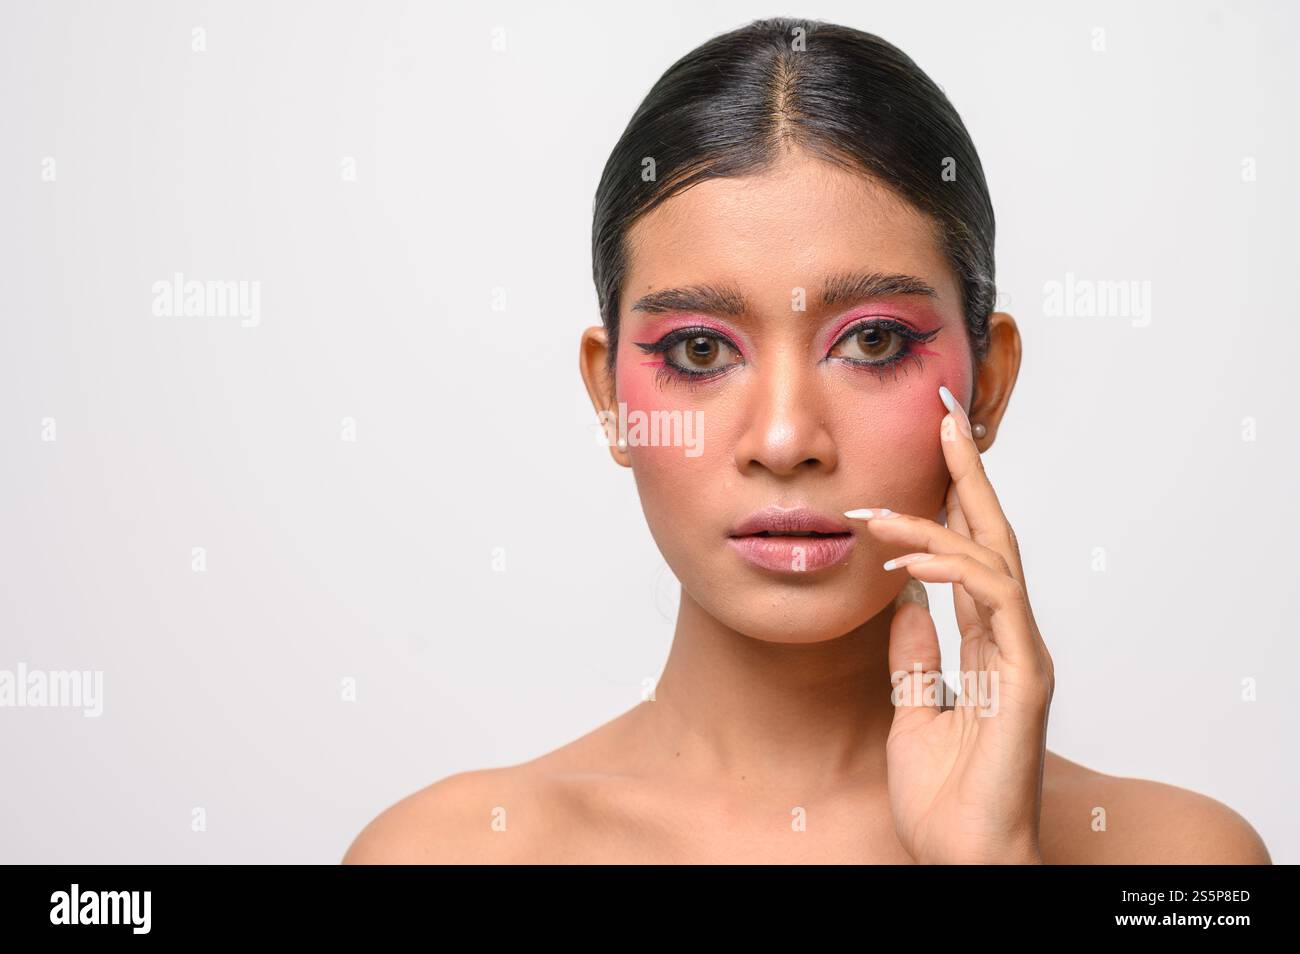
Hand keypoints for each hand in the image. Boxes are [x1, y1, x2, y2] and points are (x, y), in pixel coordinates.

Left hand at [845, 385, 1053, 864]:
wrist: (961, 855)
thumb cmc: (943, 794)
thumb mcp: (911, 708)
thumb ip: (915, 654)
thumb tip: (903, 600)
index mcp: (986, 643)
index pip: (973, 552)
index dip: (954, 499)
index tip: (931, 447)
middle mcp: (1010, 639)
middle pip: (994, 536)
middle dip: (968, 474)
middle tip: (944, 417)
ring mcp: (1022, 656)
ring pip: (993, 559)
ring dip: (934, 523)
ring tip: (874, 511)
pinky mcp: (1026, 678)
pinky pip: (993, 602)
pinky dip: (951, 570)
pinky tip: (906, 561)